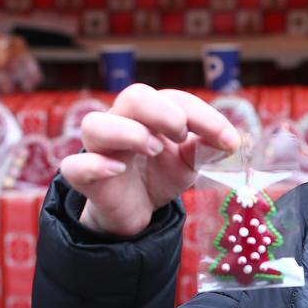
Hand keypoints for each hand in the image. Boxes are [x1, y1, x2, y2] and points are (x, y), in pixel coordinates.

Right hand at [60, 84, 240, 236]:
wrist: (138, 210)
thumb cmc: (160, 173)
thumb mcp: (190, 161)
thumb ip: (207, 147)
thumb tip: (232, 141)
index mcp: (151, 113)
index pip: (174, 99)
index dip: (204, 116)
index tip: (229, 141)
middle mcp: (122, 122)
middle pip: (133, 96)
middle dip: (163, 112)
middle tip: (182, 136)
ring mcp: (99, 149)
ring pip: (95, 125)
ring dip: (128, 133)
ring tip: (155, 149)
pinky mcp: (85, 178)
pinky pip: (75, 166)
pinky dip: (95, 165)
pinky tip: (118, 170)